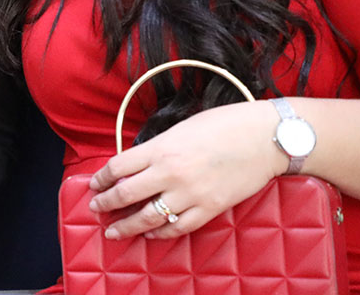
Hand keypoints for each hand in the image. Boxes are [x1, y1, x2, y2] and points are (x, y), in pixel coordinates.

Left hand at [87, 100, 282, 239]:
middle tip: (96, 208)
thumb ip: (157, 148)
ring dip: (127, 226)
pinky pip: (179, 227)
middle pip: (126, 194)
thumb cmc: (223, 126)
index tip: (94, 184)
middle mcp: (170, 173)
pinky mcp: (210, 208)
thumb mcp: (180, 129)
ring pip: (148, 217)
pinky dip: (161, 233)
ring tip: (114, 231)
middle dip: (106, 204)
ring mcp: (190, 194)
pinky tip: (150, 234)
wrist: (264, 138)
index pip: (117, 167)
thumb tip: (137, 164)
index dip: (101, 178)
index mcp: (160, 149)